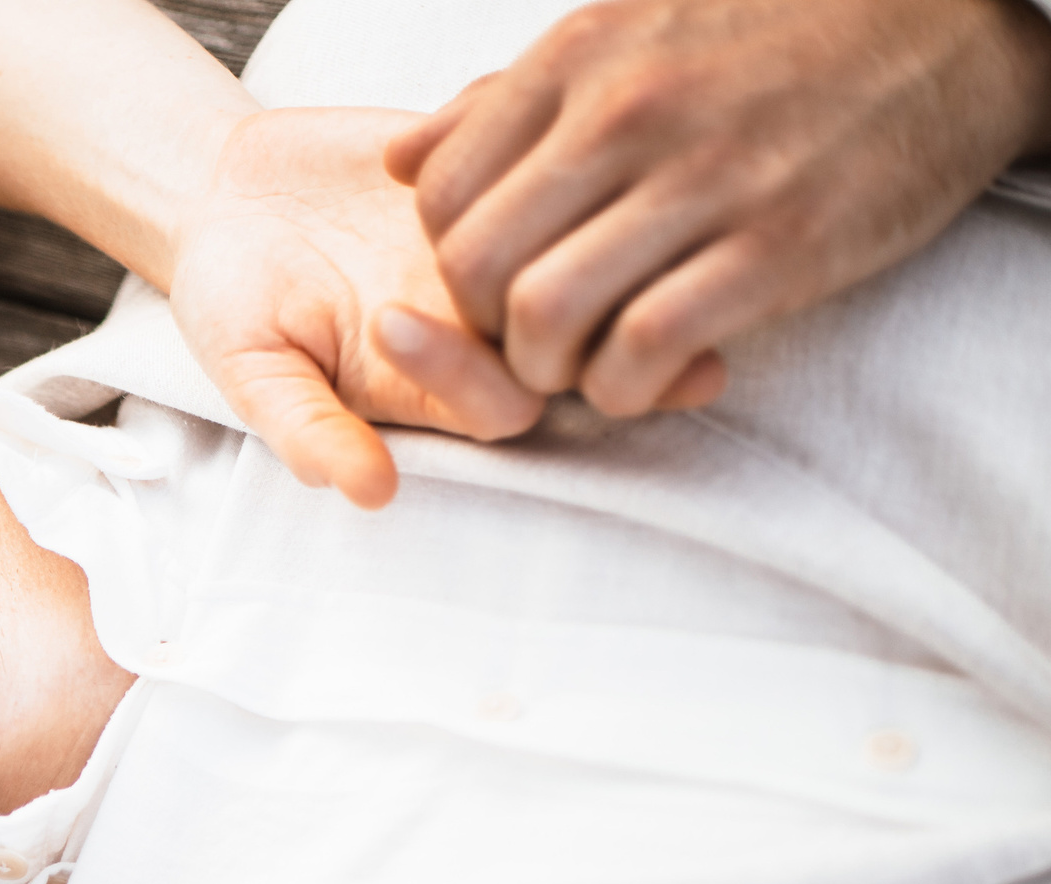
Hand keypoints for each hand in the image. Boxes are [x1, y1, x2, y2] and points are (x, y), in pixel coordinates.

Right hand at [169, 106, 547, 509]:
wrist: (223, 195)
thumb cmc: (235, 301)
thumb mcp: (253, 371)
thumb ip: (309, 431)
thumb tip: (371, 496)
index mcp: (433, 384)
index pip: (505, 406)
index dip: (466, 375)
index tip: (380, 321)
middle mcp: (480, 317)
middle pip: (564, 329)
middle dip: (505, 291)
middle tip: (416, 252)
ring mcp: (496, 238)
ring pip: (573, 234)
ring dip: (507, 205)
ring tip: (411, 188)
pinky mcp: (493, 161)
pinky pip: (546, 142)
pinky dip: (489, 129)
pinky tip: (406, 144)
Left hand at [384, 0, 1050, 417]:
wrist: (941, 29)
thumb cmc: (767, 40)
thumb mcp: (627, 36)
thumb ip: (507, 104)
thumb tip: (403, 166)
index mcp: (580, 62)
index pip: (440, 198)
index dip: (450, 270)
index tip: (497, 289)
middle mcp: (627, 116)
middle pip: (476, 269)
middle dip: (486, 333)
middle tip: (531, 342)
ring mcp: (702, 180)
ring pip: (545, 316)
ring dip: (548, 370)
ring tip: (585, 364)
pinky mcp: (777, 245)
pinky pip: (643, 348)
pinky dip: (623, 387)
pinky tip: (643, 377)